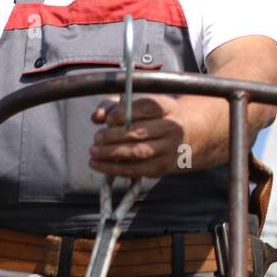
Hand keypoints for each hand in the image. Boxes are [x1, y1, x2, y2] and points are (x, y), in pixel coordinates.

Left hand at [89, 94, 209, 177]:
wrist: (183, 138)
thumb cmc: (152, 119)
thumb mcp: (138, 106)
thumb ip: (113, 107)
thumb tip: (97, 117)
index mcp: (167, 107)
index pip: (146, 107)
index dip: (124, 113)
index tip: (108, 119)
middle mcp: (173, 127)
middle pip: (140, 132)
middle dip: (113, 136)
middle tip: (96, 138)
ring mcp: (170, 149)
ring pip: (138, 152)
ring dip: (111, 153)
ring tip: (94, 152)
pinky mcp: (162, 167)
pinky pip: (136, 170)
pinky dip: (113, 168)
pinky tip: (99, 164)